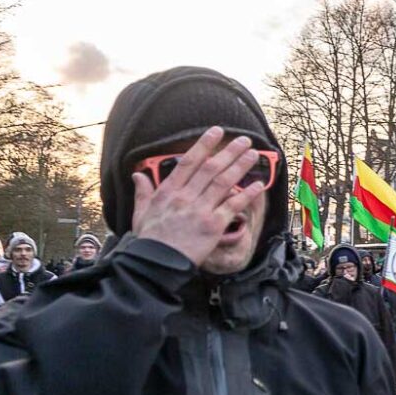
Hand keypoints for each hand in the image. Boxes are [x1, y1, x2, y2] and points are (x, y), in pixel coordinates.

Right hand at [131, 127, 265, 265]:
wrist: (157, 263)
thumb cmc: (149, 240)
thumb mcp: (140, 213)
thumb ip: (142, 192)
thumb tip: (138, 175)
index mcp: (168, 191)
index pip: (189, 162)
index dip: (204, 144)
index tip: (217, 132)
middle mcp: (186, 196)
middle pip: (211, 168)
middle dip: (229, 151)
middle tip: (245, 140)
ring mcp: (200, 210)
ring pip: (223, 182)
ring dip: (240, 166)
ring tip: (253, 154)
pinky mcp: (213, 225)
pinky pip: (232, 206)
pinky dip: (246, 194)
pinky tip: (257, 185)